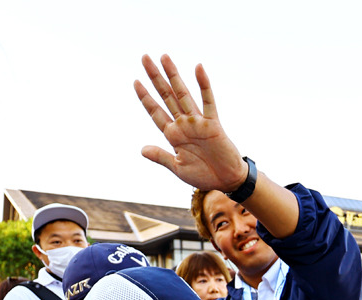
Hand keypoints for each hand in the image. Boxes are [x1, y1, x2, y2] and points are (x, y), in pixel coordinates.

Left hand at [134, 54, 246, 191]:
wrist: (225, 180)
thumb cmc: (203, 175)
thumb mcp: (178, 167)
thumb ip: (161, 156)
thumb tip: (142, 149)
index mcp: (173, 135)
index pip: (155, 112)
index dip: (145, 97)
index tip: (136, 81)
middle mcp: (183, 124)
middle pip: (166, 96)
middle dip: (155, 77)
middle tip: (144, 58)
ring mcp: (197, 122)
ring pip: (183, 93)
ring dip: (173, 75)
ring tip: (163, 57)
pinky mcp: (213, 123)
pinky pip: (208, 101)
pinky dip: (204, 85)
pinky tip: (198, 68)